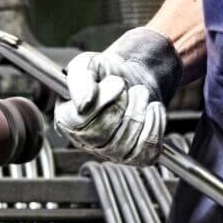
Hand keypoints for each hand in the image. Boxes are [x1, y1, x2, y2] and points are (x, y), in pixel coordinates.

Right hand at [54, 29, 182, 166]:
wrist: (134, 78)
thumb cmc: (108, 73)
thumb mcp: (88, 64)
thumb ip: (79, 80)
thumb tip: (83, 104)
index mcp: (67, 119)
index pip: (78, 122)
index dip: (102, 101)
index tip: (117, 82)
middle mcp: (85, 141)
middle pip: (102, 134)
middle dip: (123, 105)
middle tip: (129, 88)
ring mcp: (109, 152)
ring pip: (125, 144)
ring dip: (139, 112)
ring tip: (140, 95)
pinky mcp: (134, 157)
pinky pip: (146, 151)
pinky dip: (155, 126)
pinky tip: (152, 109)